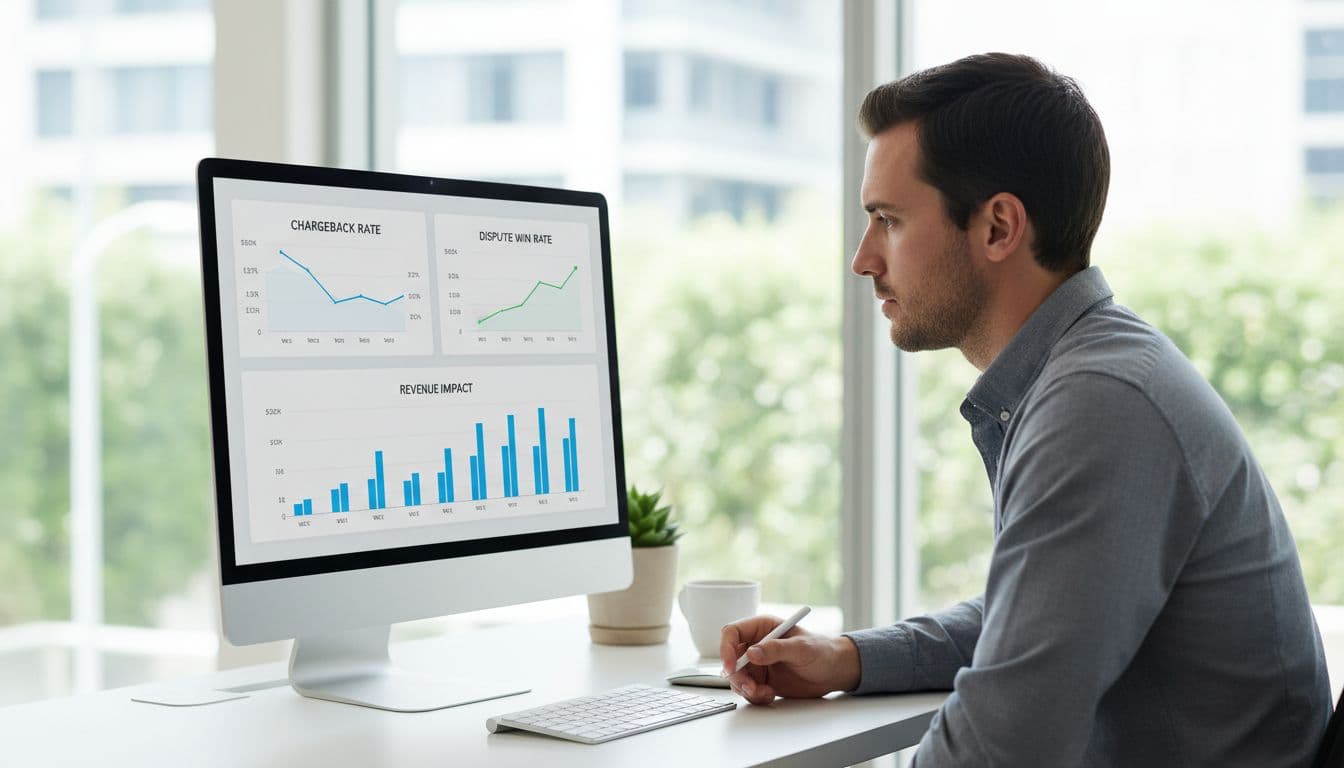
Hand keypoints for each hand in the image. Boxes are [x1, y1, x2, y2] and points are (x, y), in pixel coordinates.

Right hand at [719, 614, 861, 705]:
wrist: (834, 671)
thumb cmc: (822, 651)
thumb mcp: (801, 648)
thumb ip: (776, 649)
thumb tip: (752, 653)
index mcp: (763, 627)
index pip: (732, 633)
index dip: (726, 648)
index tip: (731, 667)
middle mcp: (757, 644)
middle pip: (731, 659)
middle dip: (737, 676)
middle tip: (751, 688)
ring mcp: (759, 664)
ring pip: (737, 677)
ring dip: (746, 689)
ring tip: (766, 693)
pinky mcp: (763, 680)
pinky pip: (747, 690)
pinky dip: (754, 696)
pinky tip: (770, 695)